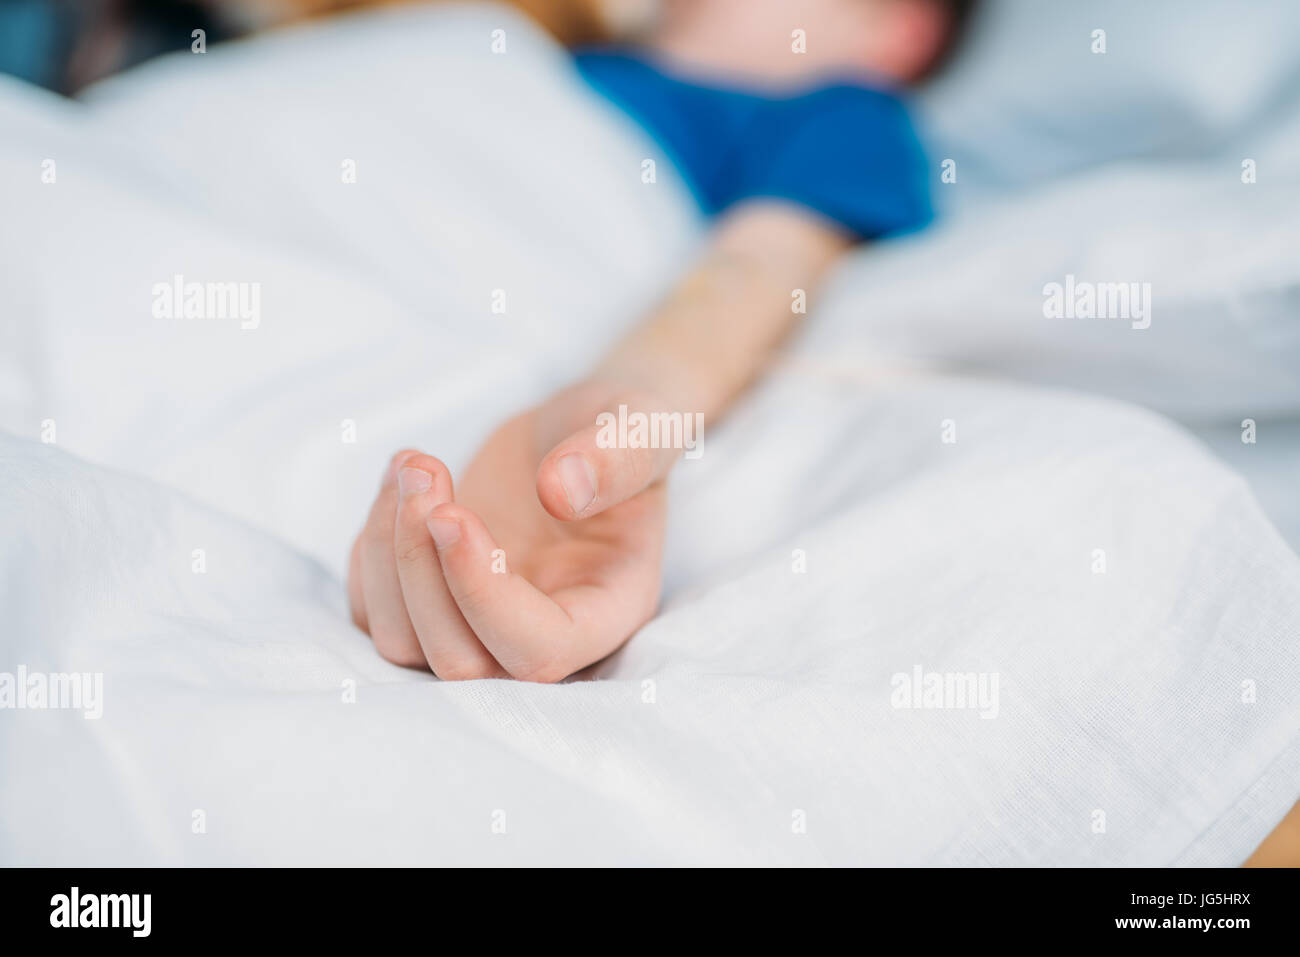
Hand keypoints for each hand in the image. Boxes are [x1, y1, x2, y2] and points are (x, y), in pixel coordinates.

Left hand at [347, 384, 678, 681]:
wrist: (580, 429)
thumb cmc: (622, 432)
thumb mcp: (639, 427)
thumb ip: (619, 455)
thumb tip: (560, 491)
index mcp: (605, 612)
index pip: (539, 651)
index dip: (484, 595)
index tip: (452, 513)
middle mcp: (540, 636)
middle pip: (460, 663)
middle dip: (422, 570)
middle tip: (423, 474)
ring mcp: (479, 626)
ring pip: (403, 645)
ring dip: (388, 556)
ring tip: (413, 465)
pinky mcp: (431, 603)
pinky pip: (372, 614)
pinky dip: (369, 552)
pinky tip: (397, 481)